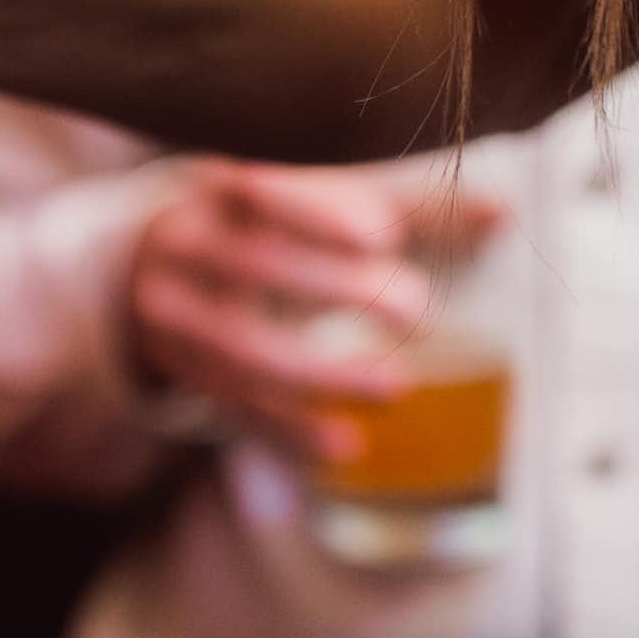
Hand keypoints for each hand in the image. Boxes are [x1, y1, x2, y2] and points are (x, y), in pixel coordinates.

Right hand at [128, 160, 500, 458]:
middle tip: (415, 307)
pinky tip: (345, 446)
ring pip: (239, 351)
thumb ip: (395, 204)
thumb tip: (502, 212)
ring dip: (320, 374)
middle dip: (332, 289)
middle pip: (250, 269)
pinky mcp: (182, 375)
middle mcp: (180, 252)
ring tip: (398, 387)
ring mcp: (172, 319)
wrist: (136, 272)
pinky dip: (288, 432)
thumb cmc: (249, 225)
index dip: (315, 212)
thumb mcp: (302, 203)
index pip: (255, 191)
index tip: (383, 234)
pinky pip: (233, 407)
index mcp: (212, 192)